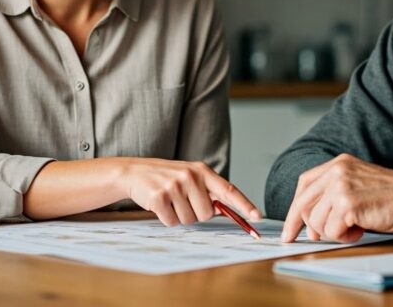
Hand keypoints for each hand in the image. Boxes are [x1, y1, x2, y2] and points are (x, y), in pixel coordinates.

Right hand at [121, 158, 260, 226]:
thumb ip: (208, 192)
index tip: (257, 217)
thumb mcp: (190, 178)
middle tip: (182, 201)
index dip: (244, 205)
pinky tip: (160, 205)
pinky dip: (166, 218)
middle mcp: (191, 176)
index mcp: (202, 171)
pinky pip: (172, 222)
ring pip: (189, 220)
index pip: (228, 190)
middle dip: (195, 214)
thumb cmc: (168, 178)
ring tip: (170, 201)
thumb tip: (224, 210)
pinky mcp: (159, 196)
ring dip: (179, 216)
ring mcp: (175, 186)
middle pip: (206, 214)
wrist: (135, 172)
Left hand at [281, 154, 392, 243]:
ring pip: (316, 221)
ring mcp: (341, 186)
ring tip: (354, 228)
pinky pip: (332, 230)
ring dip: (333, 232)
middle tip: (307, 240)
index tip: (291, 226)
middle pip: (303, 202)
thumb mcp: (360, 184)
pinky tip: (360, 231)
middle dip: (300, 225)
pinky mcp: (347, 203)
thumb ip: (335, 194)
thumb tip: (311, 225)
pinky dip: (345, 237)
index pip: (305, 184)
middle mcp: (337, 171)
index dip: (295, 207)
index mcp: (340, 163)